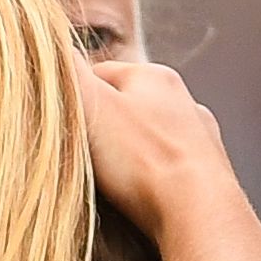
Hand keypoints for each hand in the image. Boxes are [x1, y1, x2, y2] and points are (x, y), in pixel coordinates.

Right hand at [76, 61, 247, 245]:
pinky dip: (155, 180)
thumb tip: (50, 45)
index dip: (74, 98)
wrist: (201, 215)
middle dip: (105, 128)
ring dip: (132, 155)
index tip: (61, 125)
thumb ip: (69, 73)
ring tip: (114, 181)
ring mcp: (201, 141)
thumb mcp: (92, 106)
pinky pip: (171, 172)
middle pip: (129, 107)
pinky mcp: (210, 178)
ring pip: (152, 140)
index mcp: (155, 77)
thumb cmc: (145, 160)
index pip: (100, 74)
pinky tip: (144, 197)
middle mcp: (184, 102)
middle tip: (84, 157)